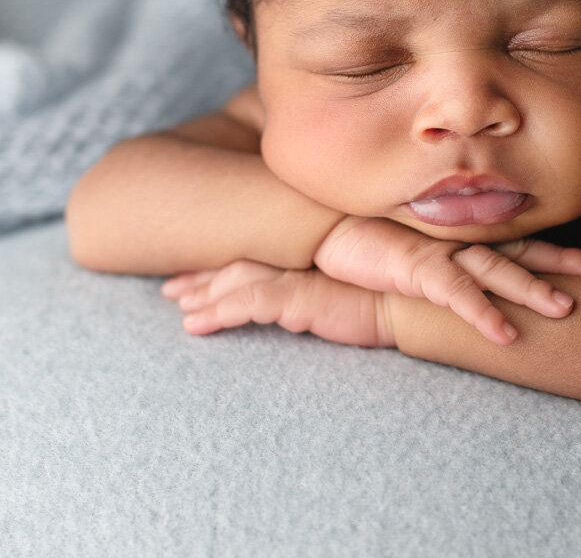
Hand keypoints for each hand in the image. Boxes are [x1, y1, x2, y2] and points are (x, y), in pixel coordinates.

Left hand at [164, 262, 393, 346]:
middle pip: (236, 265)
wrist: (409, 302)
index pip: (254, 255)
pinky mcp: (297, 297)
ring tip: (178, 310)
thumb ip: (317, 290)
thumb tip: (299, 303)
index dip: (222, 265)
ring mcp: (295, 276)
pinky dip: (217, 314)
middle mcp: (296, 260)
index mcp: (305, 255)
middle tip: (171, 291)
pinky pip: (247, 305)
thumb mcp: (343, 292)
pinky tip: (195, 326)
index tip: (196, 275)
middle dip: (201, 278)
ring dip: (202, 297)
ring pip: (234, 284)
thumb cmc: (384, 296)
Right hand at [309, 216, 580, 344]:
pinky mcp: (417, 269)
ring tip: (567, 309)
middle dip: (563, 262)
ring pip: (498, 270)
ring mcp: (441, 254)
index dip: (557, 252)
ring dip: (533, 288)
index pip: (519, 244)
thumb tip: (465, 283)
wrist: (323, 229)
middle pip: (522, 251)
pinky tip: (506, 334)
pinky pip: (458, 295)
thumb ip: (441, 266)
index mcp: (462, 241)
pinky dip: (483, 314)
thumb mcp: (413, 256)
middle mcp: (459, 243)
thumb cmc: (367, 242)